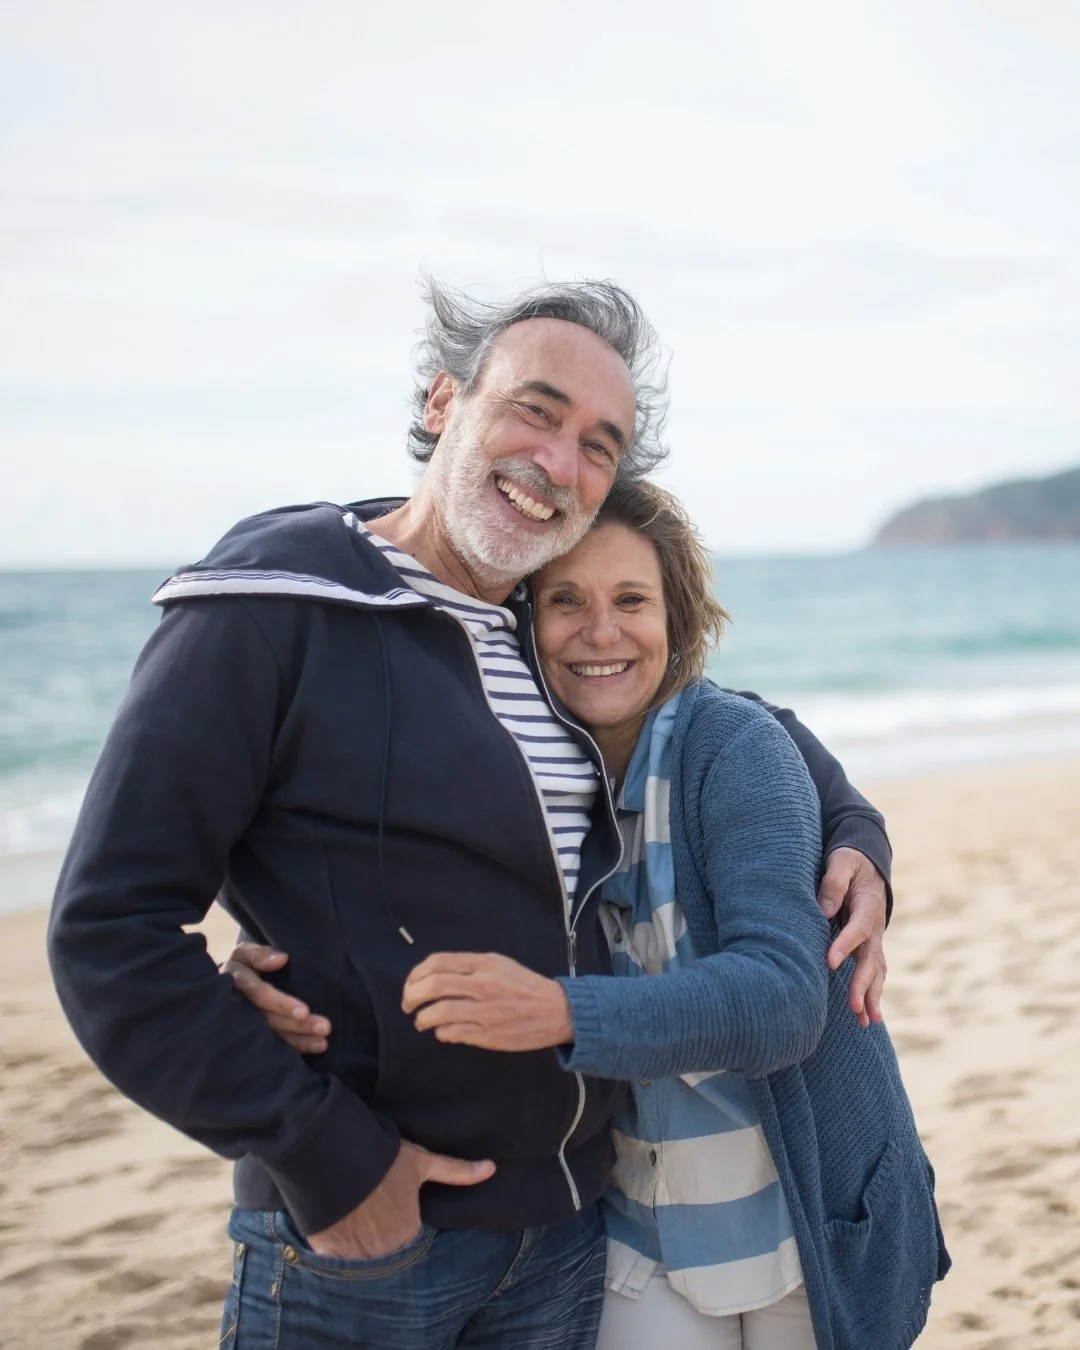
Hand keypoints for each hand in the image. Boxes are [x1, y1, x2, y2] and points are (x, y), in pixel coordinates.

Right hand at [222, 942, 331, 1053]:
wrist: (233, 981)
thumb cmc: (246, 964)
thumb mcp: (246, 953)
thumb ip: (260, 954)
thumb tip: (281, 959)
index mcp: (236, 983)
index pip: (259, 994)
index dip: (281, 1003)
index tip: (304, 1011)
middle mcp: (238, 1008)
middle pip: (269, 1019)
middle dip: (297, 1025)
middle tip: (324, 1027)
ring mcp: (245, 1025)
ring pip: (273, 1035)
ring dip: (300, 1040)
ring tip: (323, 1042)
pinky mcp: (254, 1036)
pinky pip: (275, 1045)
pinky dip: (296, 1046)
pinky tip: (316, 1047)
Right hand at [308, 1141, 494, 1258]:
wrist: (335, 1156)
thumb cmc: (384, 1159)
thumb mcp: (422, 1162)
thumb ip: (456, 1171)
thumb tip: (492, 1169)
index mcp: (407, 1232)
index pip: (406, 1232)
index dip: (396, 1214)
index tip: (387, 1199)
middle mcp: (383, 1251)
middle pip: (383, 1244)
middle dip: (377, 1229)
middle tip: (368, 1202)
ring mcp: (353, 1255)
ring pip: (359, 1252)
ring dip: (355, 1237)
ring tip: (350, 1208)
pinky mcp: (327, 1251)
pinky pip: (333, 1255)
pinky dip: (333, 1242)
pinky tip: (333, 1218)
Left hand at [402, 952, 573, 1051]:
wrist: (557, 1010)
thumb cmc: (525, 986)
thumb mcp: (499, 964)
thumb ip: (469, 967)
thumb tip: (435, 976)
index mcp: (484, 963)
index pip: (437, 963)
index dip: (416, 974)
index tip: (411, 984)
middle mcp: (483, 984)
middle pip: (433, 986)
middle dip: (411, 996)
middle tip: (408, 1004)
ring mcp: (485, 1010)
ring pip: (438, 1012)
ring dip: (422, 1018)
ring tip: (422, 1021)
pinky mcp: (488, 1034)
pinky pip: (452, 1033)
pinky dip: (441, 1033)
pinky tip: (443, 1032)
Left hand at [817, 847, 886, 1027]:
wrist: (869, 865)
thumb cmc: (850, 862)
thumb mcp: (841, 862)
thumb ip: (833, 883)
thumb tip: (823, 911)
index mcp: (867, 905)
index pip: (856, 929)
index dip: (844, 946)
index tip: (829, 962)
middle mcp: (874, 927)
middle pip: (870, 959)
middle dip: (863, 984)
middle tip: (855, 1007)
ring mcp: (874, 940)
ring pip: (875, 971)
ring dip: (871, 996)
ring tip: (867, 1021)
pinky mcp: (868, 947)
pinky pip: (873, 972)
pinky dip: (871, 993)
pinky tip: (867, 1017)